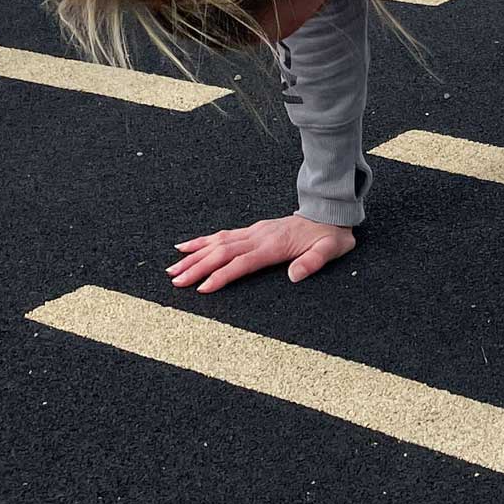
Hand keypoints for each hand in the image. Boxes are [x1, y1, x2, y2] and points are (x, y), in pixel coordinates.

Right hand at [167, 215, 354, 293]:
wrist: (329, 215)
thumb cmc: (330, 237)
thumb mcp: (331, 250)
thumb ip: (313, 262)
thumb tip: (295, 276)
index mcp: (274, 245)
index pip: (242, 262)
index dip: (222, 275)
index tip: (202, 288)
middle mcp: (259, 236)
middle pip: (223, 252)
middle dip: (197, 267)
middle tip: (176, 281)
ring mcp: (253, 232)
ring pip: (218, 243)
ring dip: (194, 255)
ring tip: (172, 267)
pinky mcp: (252, 231)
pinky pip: (222, 235)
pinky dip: (202, 241)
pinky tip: (185, 246)